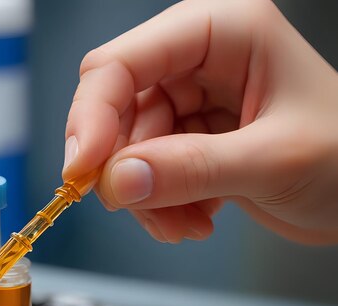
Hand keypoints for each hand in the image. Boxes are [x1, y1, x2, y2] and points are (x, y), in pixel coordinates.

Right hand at [62, 0, 337, 243]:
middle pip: (116, 106)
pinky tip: (194, 220)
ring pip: (127, 147)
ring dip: (145, 194)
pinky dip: (160, 203)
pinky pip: (146, 169)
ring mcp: (192, 100)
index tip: (83, 169)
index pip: (124, 62)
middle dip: (120, 164)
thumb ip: (192, 169)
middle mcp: (200, 59)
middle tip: (129, 203)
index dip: (92, 114)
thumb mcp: (273, 160)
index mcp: (223, 31)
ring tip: (184, 222)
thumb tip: (118, 180)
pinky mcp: (189, 137)